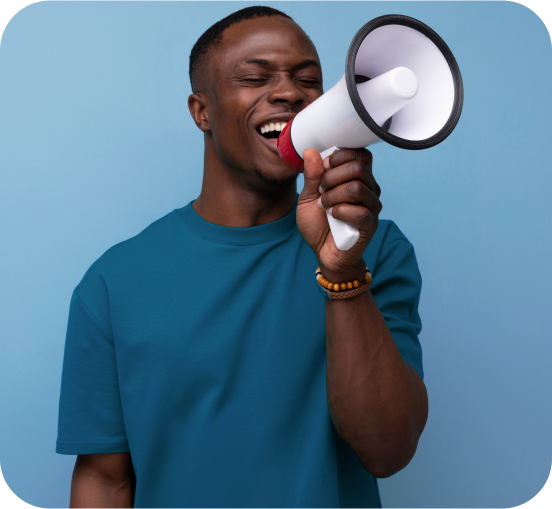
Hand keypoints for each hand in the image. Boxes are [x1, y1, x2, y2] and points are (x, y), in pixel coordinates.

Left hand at [296, 147, 381, 280]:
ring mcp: (372, 207)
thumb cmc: (318, 224)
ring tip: (324, 206)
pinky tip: (332, 216)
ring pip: (357, 188)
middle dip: (332, 177)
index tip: (323, 169)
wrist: (323, 252)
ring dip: (333, 196)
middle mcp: (369, 189)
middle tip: (321, 191)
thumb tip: (310, 152)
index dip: (340, 156)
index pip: (360, 154)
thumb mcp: (308, 197)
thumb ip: (311, 175)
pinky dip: (341, 212)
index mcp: (357, 177)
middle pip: (359, 167)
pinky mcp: (371, 225)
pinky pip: (360, 212)